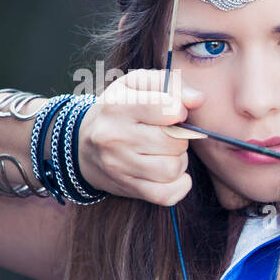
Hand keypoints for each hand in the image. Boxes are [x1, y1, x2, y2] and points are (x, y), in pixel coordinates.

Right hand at [77, 69, 204, 205]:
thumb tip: (198, 99)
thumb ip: (169, 84)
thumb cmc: (118, 110)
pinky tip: (172, 175)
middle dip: (180, 138)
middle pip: (175, 142)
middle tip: (169, 135)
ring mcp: (119, 165)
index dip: (180, 111)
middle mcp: (114, 136)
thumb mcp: (136, 86)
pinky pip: (167, 195)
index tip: (174, 113)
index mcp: (117, 106)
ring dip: (179, 161)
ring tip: (166, 153)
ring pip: (173, 168)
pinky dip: (179, 186)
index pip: (168, 109)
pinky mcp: (126, 188)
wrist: (80, 146)